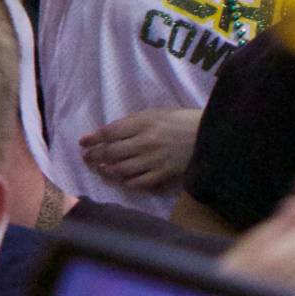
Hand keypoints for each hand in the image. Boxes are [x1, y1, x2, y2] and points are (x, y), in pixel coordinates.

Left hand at [78, 105, 202, 193]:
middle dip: (95, 156)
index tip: (83, 142)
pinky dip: (128, 182)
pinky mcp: (165, 173)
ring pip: (123, 169)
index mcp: (143, 123)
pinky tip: (121, 181)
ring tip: (99, 169)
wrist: (211, 134)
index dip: (93, 139)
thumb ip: (134, 123)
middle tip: (86, 158)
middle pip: (112, 152)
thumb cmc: (181, 120)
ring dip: (107, 170)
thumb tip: (111, 133)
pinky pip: (141, 181)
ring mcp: (155, 159)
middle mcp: (146, 141)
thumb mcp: (156, 113)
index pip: (110, 132)